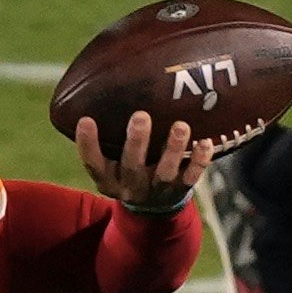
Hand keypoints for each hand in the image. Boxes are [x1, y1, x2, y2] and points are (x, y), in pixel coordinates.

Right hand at [75, 110, 215, 216]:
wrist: (152, 209)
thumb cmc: (128, 168)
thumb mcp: (111, 160)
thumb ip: (107, 134)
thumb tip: (100, 83)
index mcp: (108, 178)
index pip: (92, 162)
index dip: (86, 143)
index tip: (85, 119)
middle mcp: (130, 186)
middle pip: (131, 165)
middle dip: (136, 141)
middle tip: (141, 116)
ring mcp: (156, 190)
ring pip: (165, 172)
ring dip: (172, 148)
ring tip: (181, 126)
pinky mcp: (179, 191)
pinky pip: (191, 177)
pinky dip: (199, 161)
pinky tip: (205, 142)